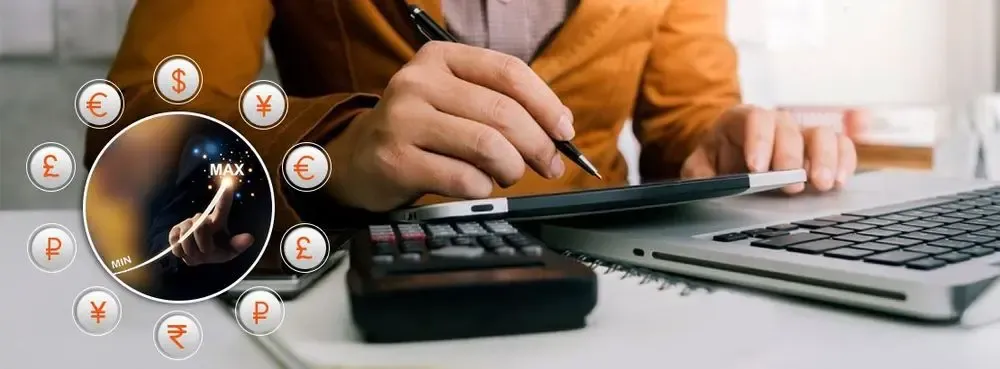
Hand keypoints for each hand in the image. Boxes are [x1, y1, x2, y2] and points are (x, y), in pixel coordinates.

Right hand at [169, 184, 253, 265]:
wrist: (199, 259)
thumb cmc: (216, 251)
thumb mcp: (230, 251)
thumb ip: (239, 245)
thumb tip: (251, 238)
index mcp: (218, 221)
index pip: (222, 207)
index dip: (225, 196)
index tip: (228, 182)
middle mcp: (202, 218)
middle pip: (200, 228)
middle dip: (203, 245)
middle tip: (206, 253)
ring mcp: (187, 223)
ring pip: (186, 235)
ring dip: (192, 251)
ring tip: (196, 253)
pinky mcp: (175, 231)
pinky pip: (175, 242)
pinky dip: (181, 252)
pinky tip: (185, 252)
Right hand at [327, 41, 573, 211]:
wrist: (357, 160)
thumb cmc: (419, 131)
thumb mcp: (454, 101)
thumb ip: (501, 104)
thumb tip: (559, 128)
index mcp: (440, 58)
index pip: (508, 72)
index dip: (546, 104)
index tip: (564, 131)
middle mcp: (417, 82)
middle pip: (502, 112)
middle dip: (538, 145)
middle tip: (548, 165)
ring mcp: (402, 120)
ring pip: (487, 145)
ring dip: (511, 169)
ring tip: (507, 175)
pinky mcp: (395, 160)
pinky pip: (463, 178)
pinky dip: (482, 188)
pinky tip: (476, 186)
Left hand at [680, 106, 858, 193]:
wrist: (731, 163)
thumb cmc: (717, 163)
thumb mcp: (699, 168)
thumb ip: (699, 174)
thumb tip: (704, 185)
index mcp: (741, 120)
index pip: (754, 118)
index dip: (759, 140)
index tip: (757, 168)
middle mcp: (774, 123)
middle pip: (789, 127)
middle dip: (790, 156)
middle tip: (790, 183)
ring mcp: (800, 135)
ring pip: (820, 133)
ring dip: (824, 159)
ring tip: (822, 185)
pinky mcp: (820, 150)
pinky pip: (840, 146)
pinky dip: (844, 161)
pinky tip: (840, 182)